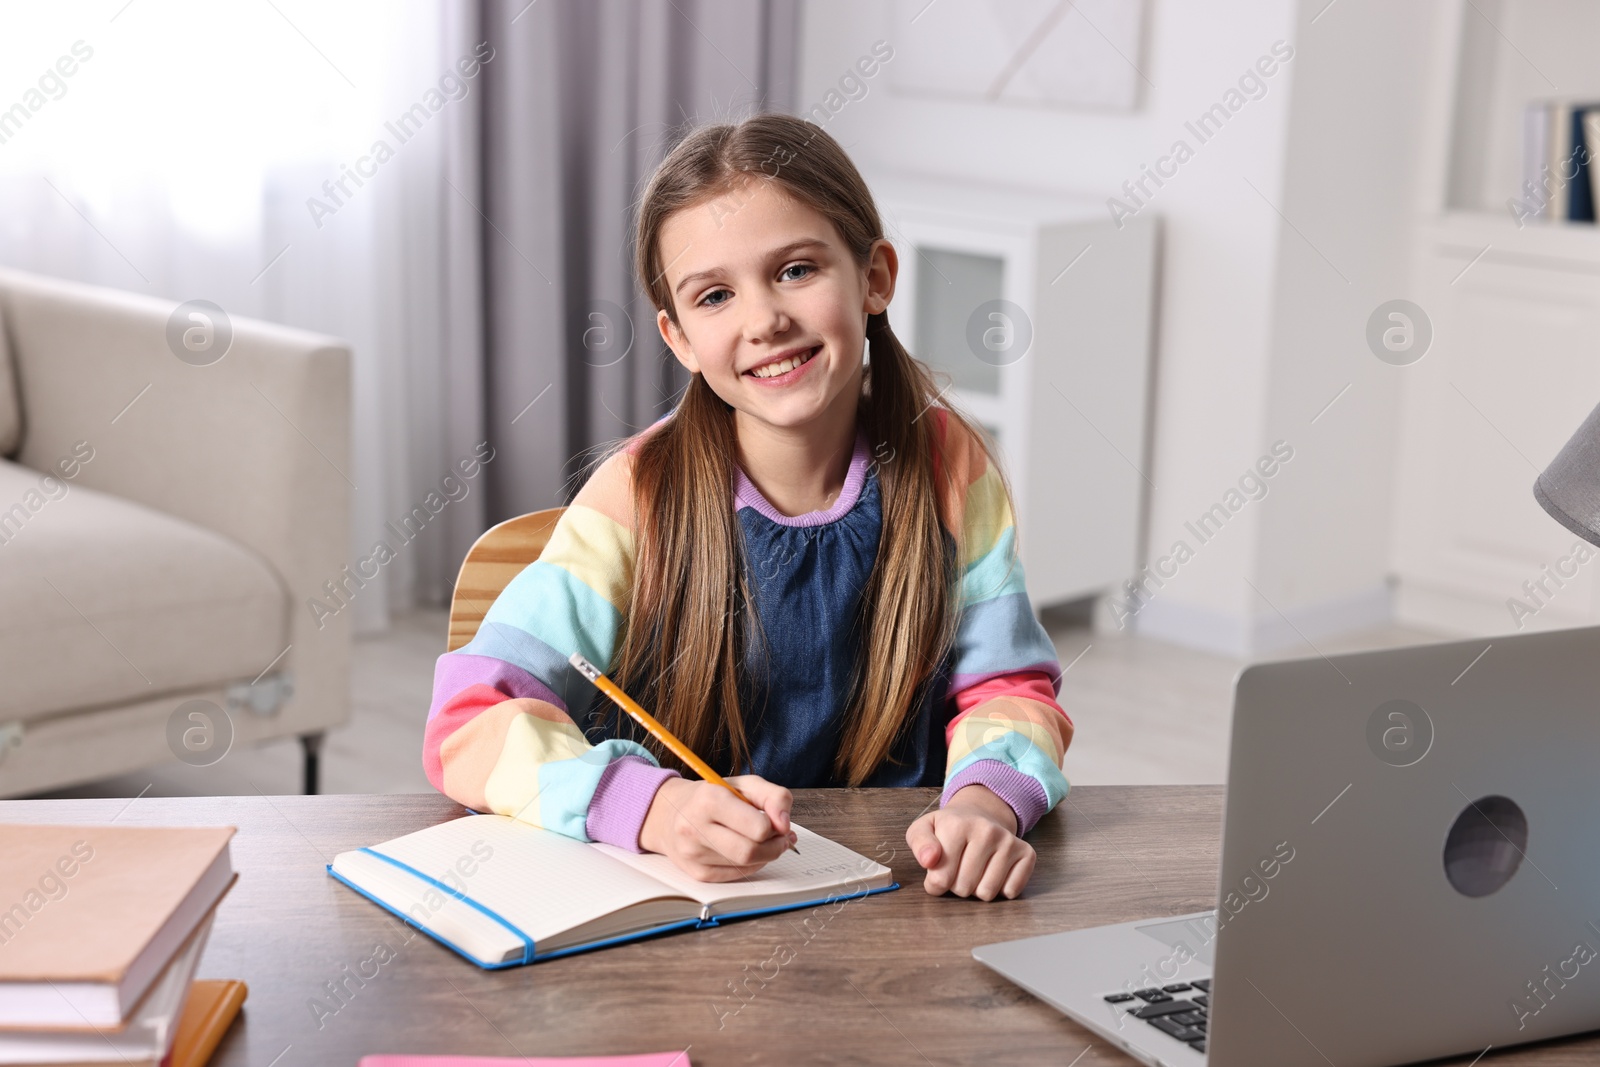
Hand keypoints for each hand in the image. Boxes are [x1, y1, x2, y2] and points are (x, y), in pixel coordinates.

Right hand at [638, 774, 797, 880]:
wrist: (669, 814)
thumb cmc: (712, 797)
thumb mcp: (745, 785)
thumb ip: (774, 797)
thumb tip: (785, 825)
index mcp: (709, 800)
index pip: (758, 827)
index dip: (776, 826)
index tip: (777, 821)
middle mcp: (695, 828)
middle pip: (751, 851)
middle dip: (774, 846)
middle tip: (779, 837)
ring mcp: (693, 854)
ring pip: (746, 866)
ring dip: (764, 855)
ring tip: (763, 841)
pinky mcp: (697, 873)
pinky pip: (737, 876)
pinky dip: (750, 865)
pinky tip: (746, 851)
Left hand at [906, 784, 1034, 899]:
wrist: (980, 814)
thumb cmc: (949, 828)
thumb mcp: (923, 829)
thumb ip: (919, 845)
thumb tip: (930, 860)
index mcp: (957, 825)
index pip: (940, 880)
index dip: (936, 883)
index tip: (938, 870)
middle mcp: (987, 831)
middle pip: (964, 889)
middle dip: (957, 886)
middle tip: (958, 868)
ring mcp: (1009, 841)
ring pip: (987, 893)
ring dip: (977, 889)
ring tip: (974, 870)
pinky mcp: (1027, 853)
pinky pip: (1011, 891)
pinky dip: (1001, 889)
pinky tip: (994, 871)